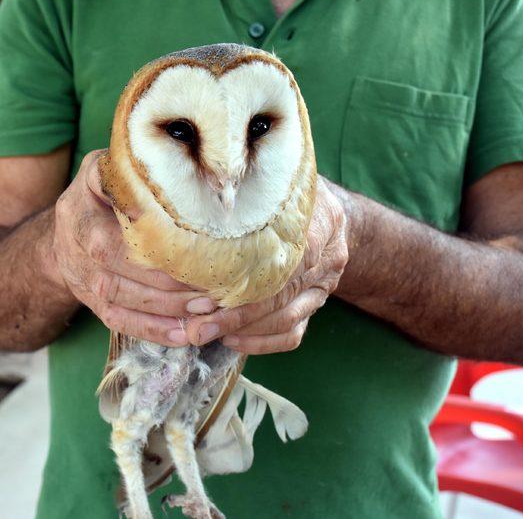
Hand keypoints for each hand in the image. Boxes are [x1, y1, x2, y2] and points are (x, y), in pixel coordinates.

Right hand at [52, 150, 215, 345]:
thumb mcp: (107, 171)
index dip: (160, 244)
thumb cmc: (101, 198)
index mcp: (85, 204)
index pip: (121, 226)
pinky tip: (182, 337)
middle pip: (122, 267)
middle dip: (171, 283)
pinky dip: (151, 332)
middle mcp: (78, 240)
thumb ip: (135, 167)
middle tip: (215, 289)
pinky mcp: (90, 300)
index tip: (202, 250)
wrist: (63, 233)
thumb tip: (189, 157)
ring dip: (167, 310)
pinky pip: (118, 321)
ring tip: (206, 313)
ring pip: (122, 298)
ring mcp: (82, 275)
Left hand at [184, 176, 348, 353]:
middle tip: (197, 325)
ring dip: (244, 331)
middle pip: (281, 297)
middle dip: (235, 315)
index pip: (283, 264)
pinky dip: (262, 343)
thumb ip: (251, 193)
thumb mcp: (278, 179)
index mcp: (321, 225)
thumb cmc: (291, 189)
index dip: (243, 284)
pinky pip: (293, 334)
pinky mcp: (314, 304)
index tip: (204, 296)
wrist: (328, 210)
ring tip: (206, 333)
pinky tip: (231, 341)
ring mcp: (322, 287)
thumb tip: (194, 205)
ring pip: (287, 320)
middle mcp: (327, 260)